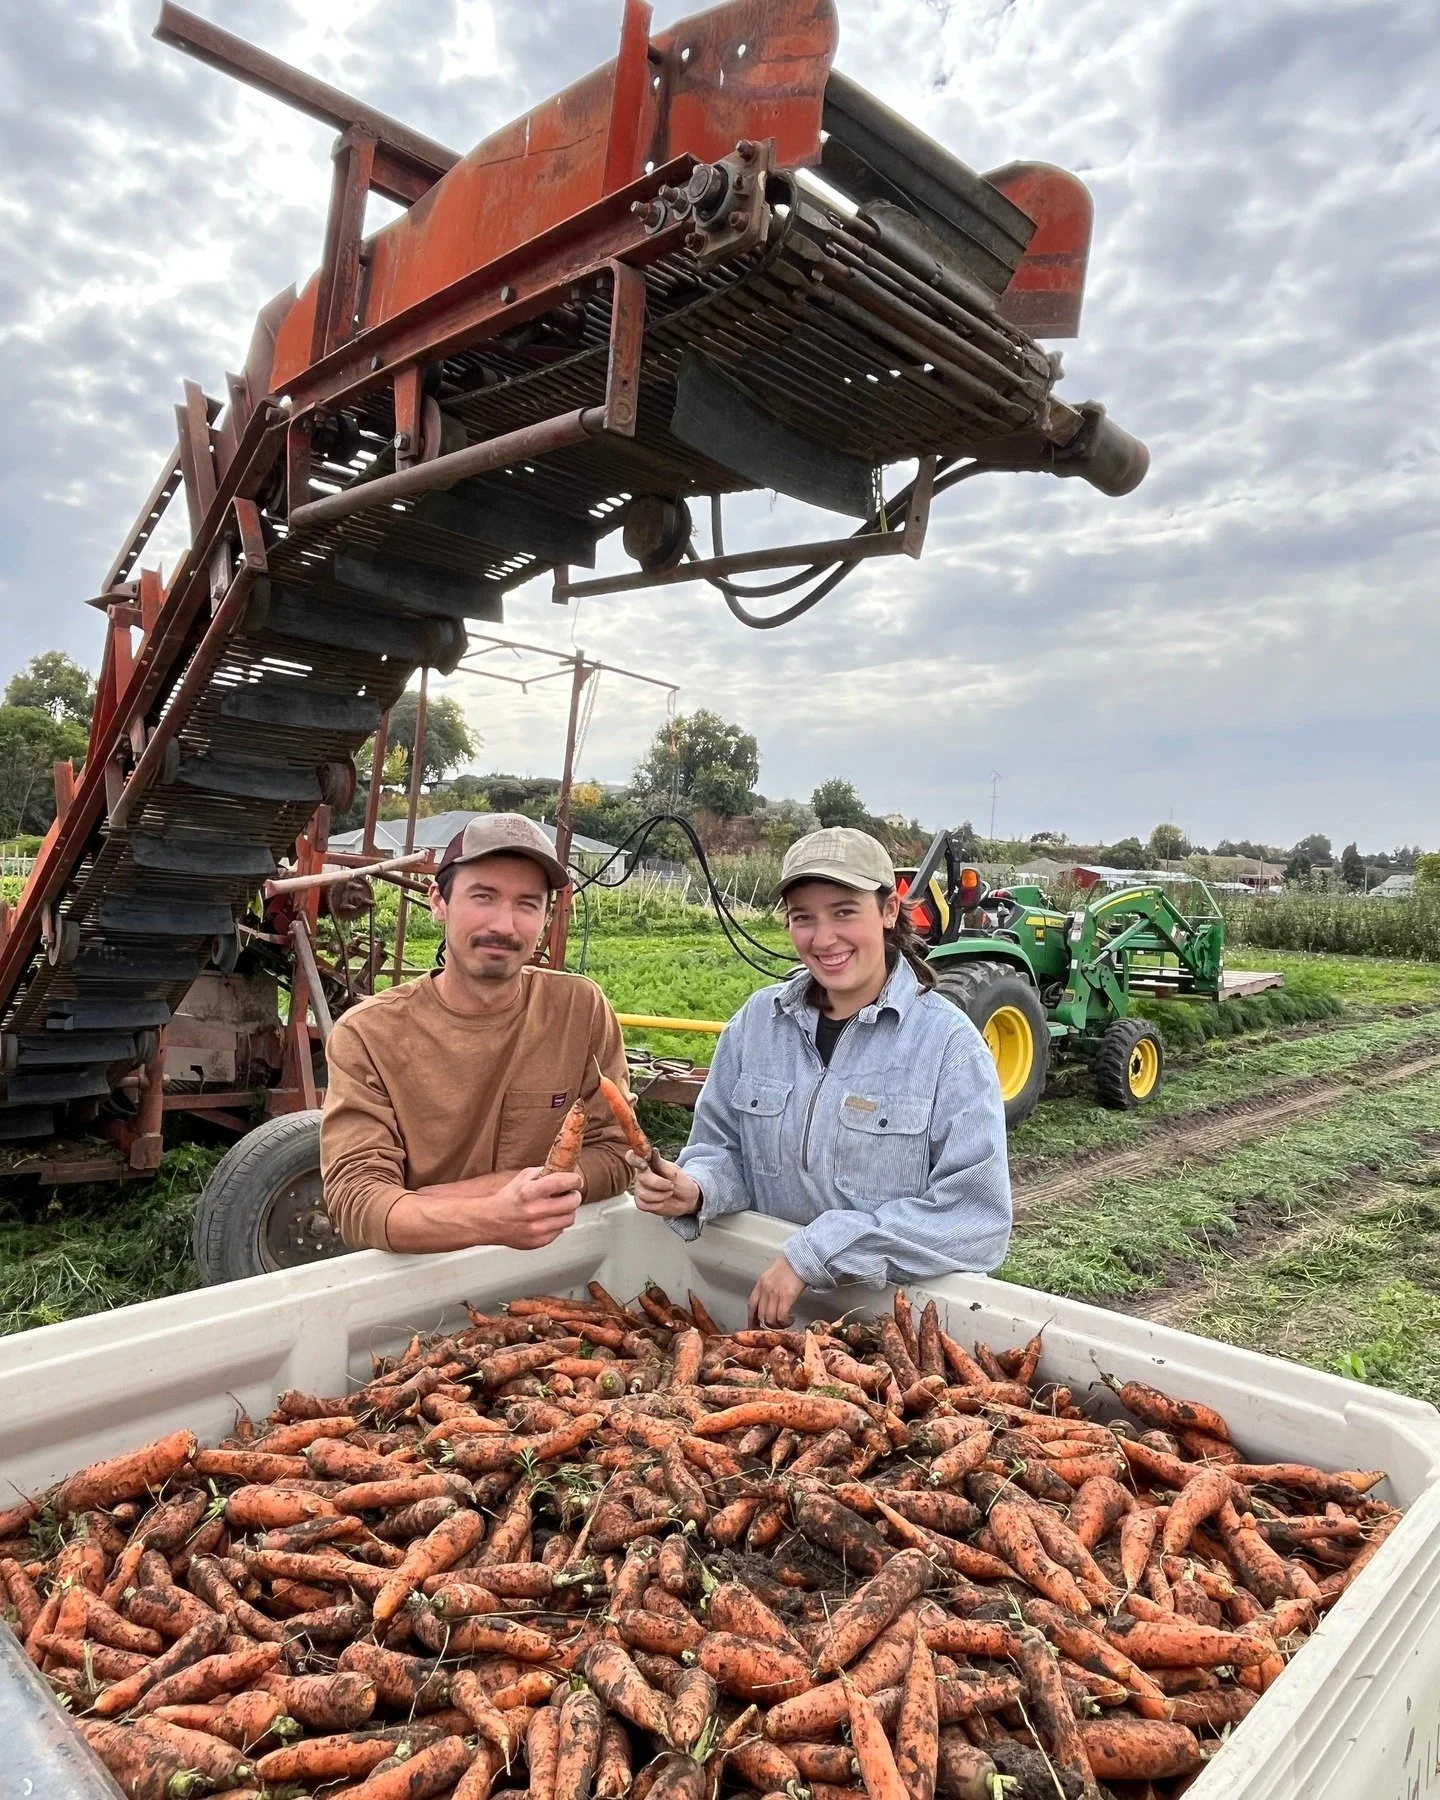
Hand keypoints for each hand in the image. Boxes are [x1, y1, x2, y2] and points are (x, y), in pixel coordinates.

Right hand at [385, 1167, 580, 1252]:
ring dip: (567, 1211)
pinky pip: (560, 1231)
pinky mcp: (539, 1241)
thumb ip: (544, 1173)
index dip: (574, 1180)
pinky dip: (557, 1223)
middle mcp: (535, 1211)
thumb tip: (565, 1170)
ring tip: (559, 1207)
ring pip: (569, 1218)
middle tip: (569, 1194)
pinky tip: (548, 1219)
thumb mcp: (522, 1177)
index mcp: (530, 1192)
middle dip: (573, 1196)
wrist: (489, 1221)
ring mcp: (537, 1229)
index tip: (575, 1180)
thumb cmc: (507, 1198)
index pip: (563, 1183)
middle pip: (571, 1203)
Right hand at [633, 1154, 702, 1219]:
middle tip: (671, 1185)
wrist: (688, 1200)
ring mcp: (641, 1189)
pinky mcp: (642, 1202)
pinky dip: (656, 1205)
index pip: (633, 1157)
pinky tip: (663, 1202)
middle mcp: (642, 1176)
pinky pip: (642, 1205)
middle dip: (659, 1183)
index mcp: (649, 1164)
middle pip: (642, 1178)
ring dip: (660, 1196)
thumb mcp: (675, 1172)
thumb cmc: (682, 1183)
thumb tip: (653, 1151)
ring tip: (669, 1193)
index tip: (645, 1164)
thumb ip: (661, 1164)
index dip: (634, 1159)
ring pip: (642, 1193)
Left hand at [749, 1255, 807, 1327]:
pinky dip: (785, 1322)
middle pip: (761, 1315)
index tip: (755, 1326)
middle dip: (767, 1325)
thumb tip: (769, 1304)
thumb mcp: (773, 1276)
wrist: (801, 1259)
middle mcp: (765, 1290)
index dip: (752, 1319)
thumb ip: (768, 1288)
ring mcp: (775, 1294)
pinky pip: (781, 1316)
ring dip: (778, 1325)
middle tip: (776, 1326)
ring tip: (785, 1323)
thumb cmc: (789, 1266)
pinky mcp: (786, 1297)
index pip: (751, 1306)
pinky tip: (790, 1320)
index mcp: (760, 1284)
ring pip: (770, 1319)